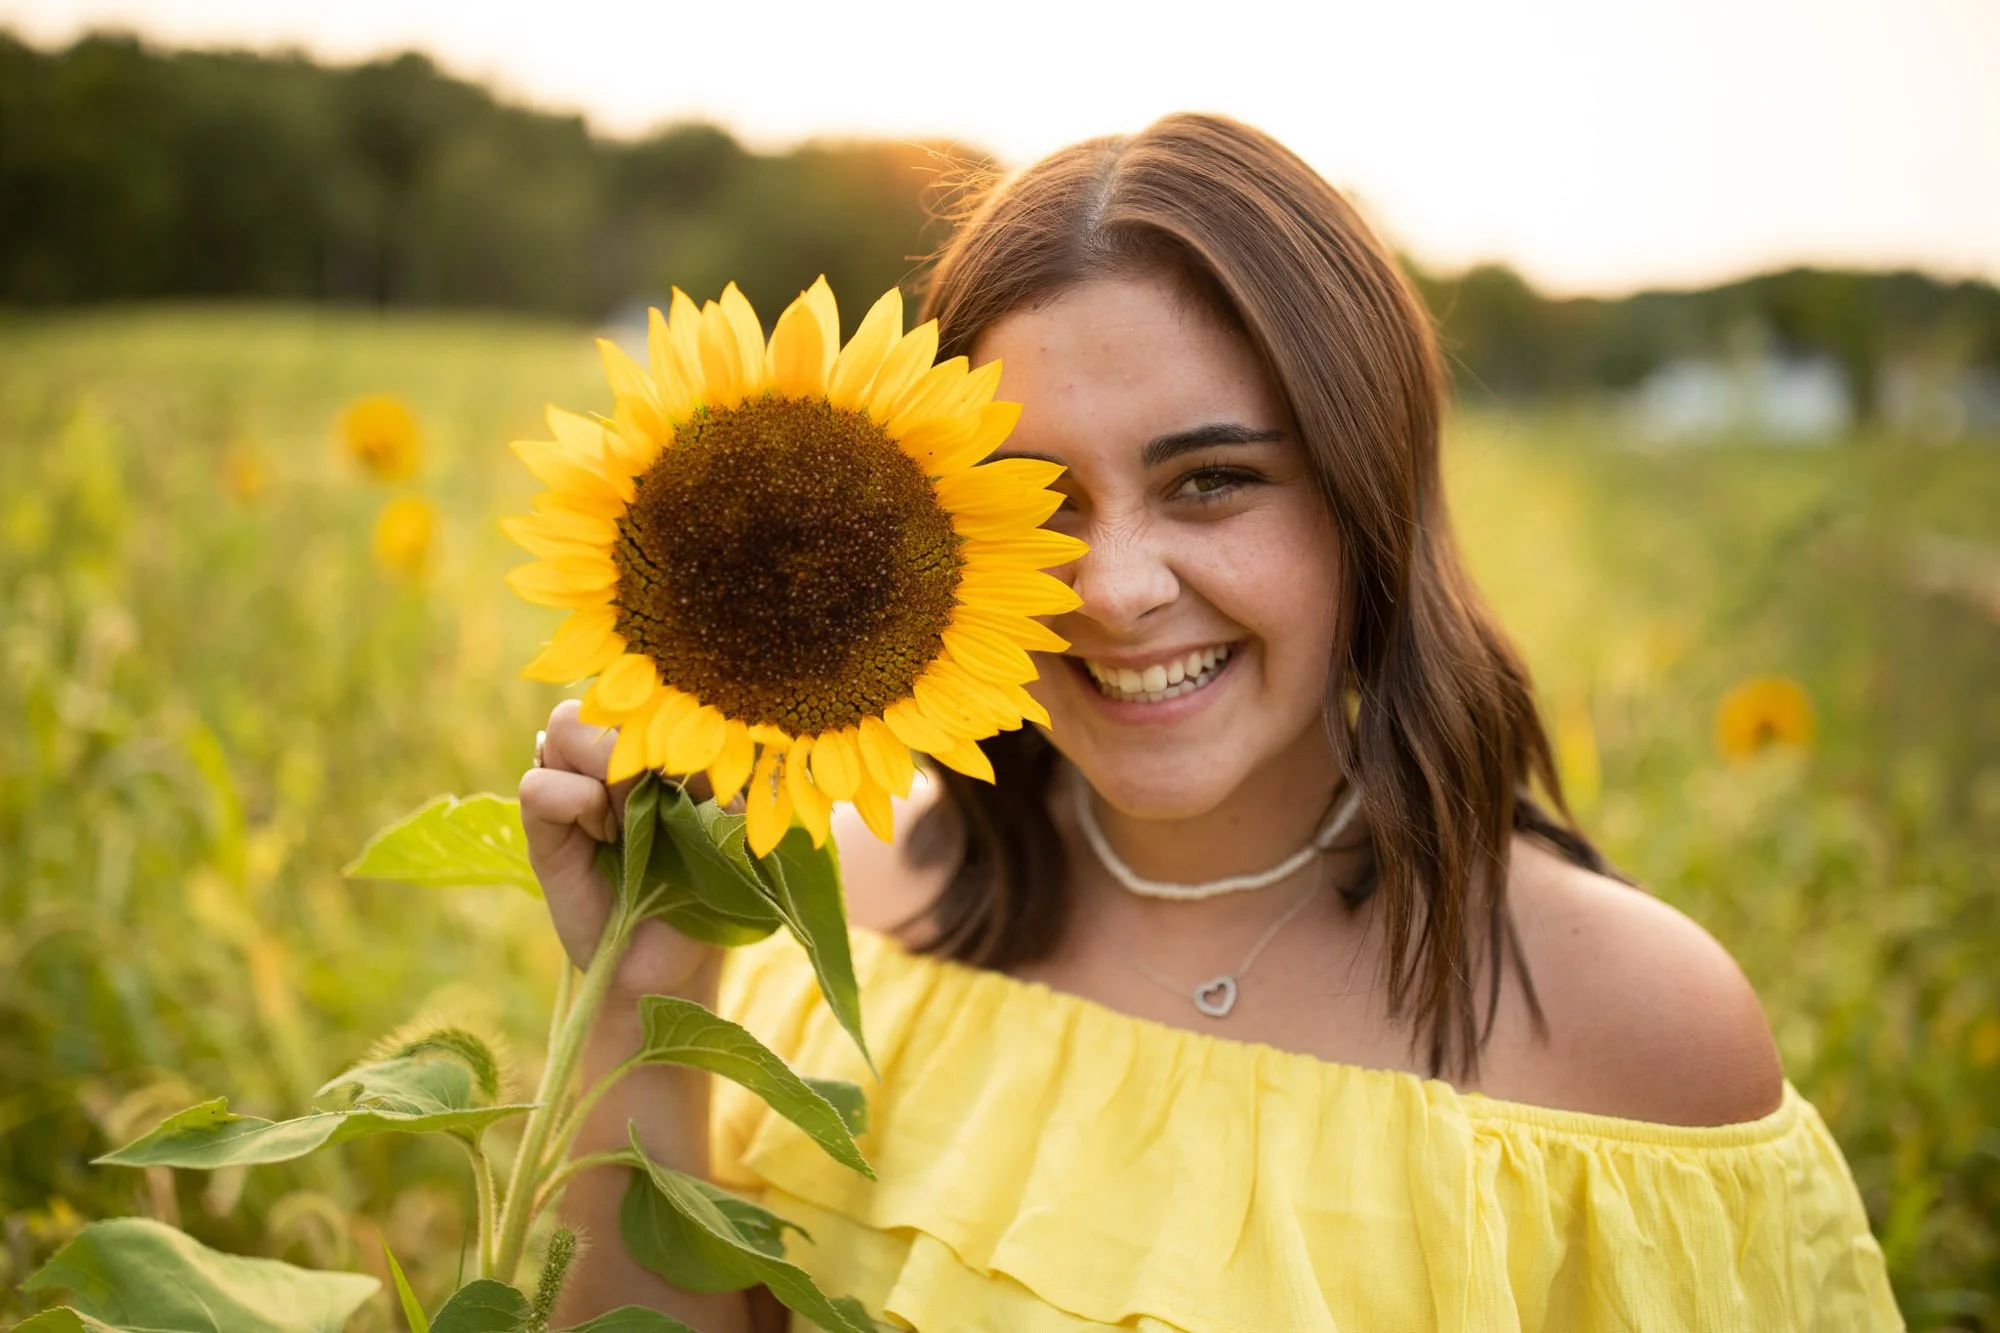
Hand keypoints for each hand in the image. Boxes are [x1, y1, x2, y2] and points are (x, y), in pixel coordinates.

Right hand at [519, 700, 718, 1000]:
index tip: (700, 770)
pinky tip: (605, 837)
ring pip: (563, 726)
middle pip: (600, 697)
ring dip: (605, 765)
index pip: (647, 694)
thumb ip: (716, 774)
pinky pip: (538, 785)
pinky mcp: (544, 831)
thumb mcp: (729, 822)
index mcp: (655, 747)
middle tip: (658, 788)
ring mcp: (573, 790)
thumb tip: (699, 739)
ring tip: (630, 816)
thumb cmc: (710, 887)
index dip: (671, 719)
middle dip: (633, 735)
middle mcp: (609, 760)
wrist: (675, 960)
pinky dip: (574, 801)